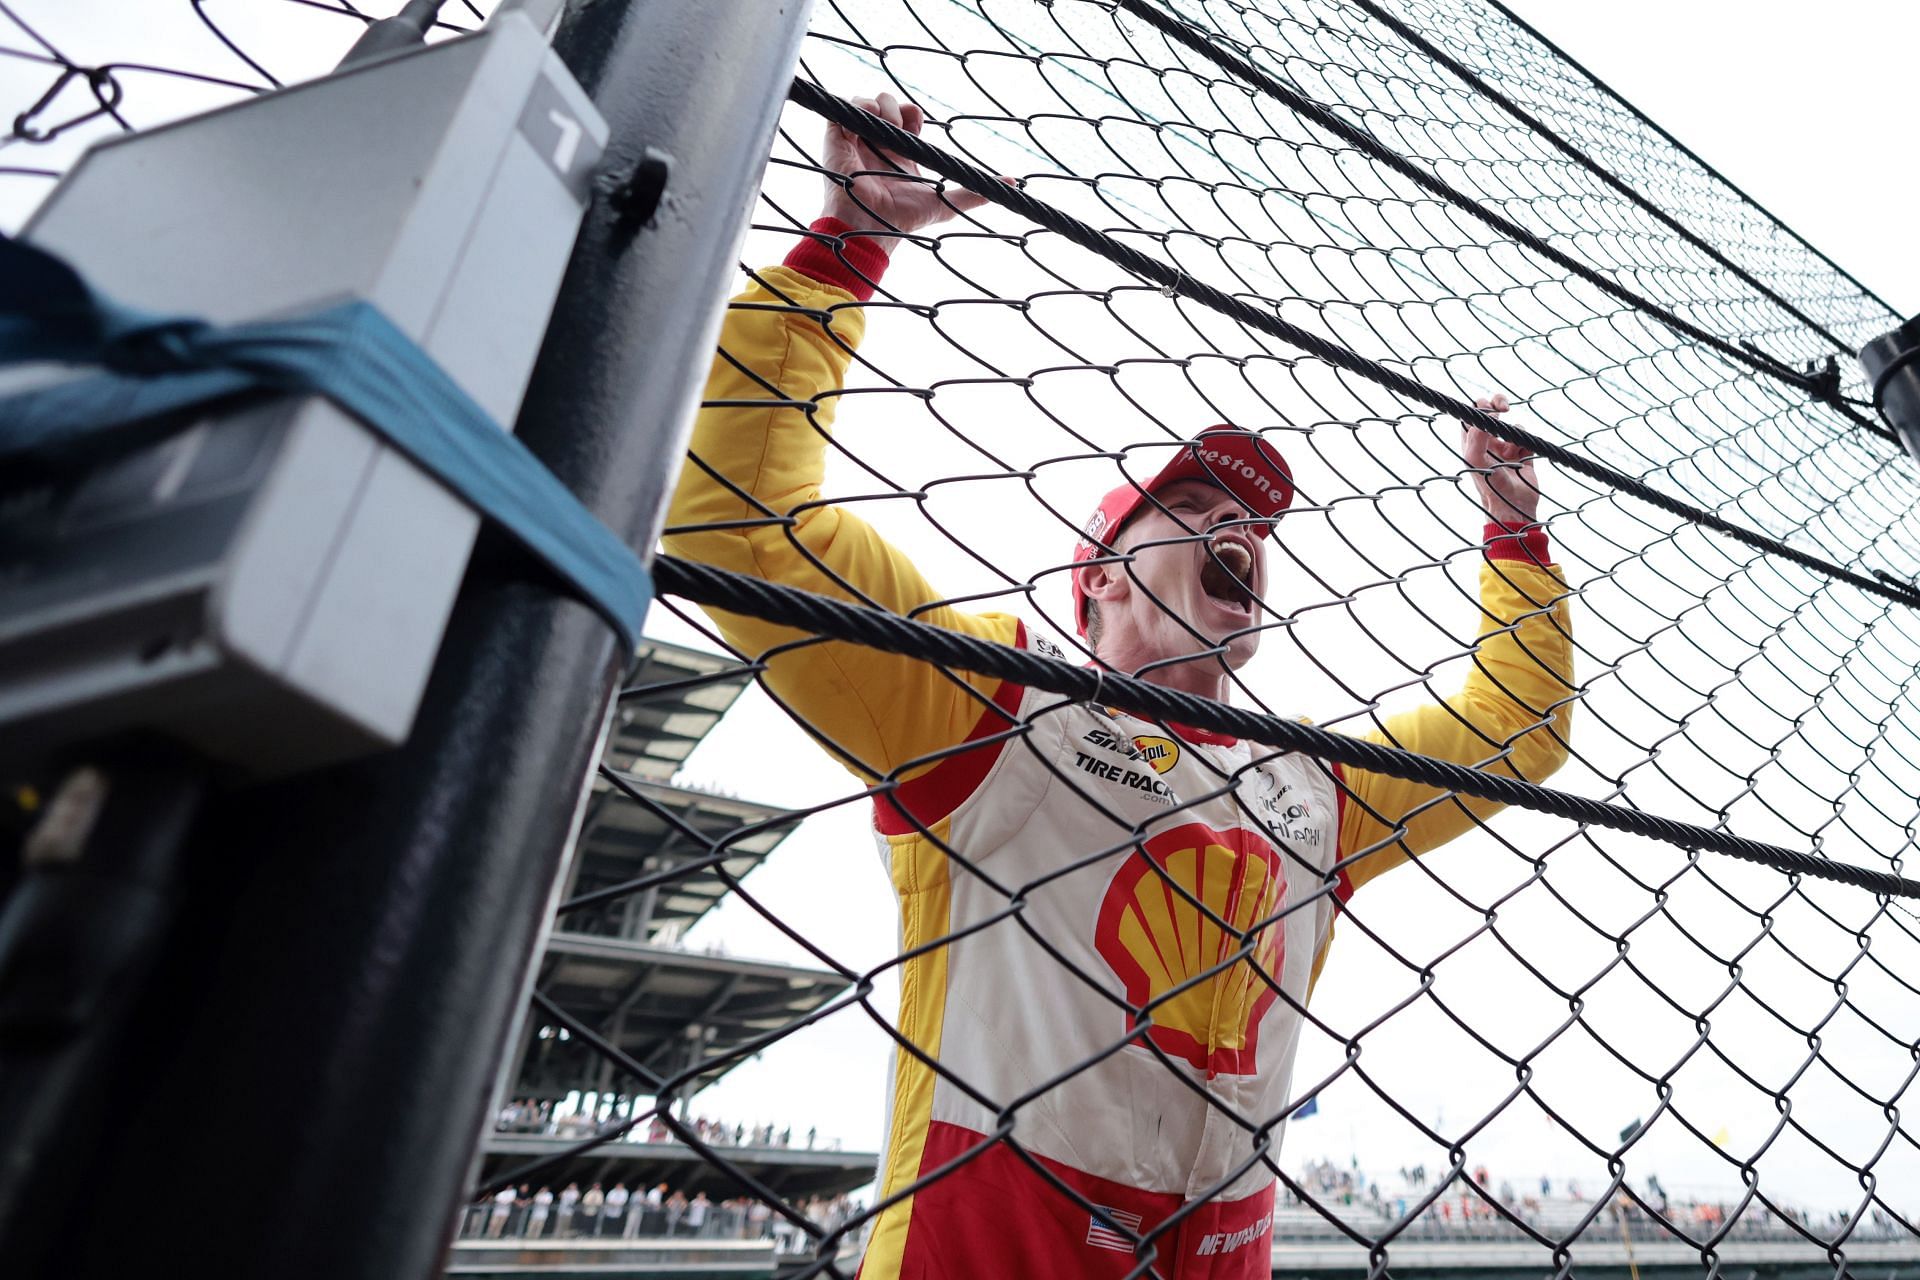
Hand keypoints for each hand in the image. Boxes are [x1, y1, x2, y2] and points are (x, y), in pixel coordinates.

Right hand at [821, 92, 992, 250]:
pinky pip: (841, 108)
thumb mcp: (945, 203)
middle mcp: (876, 143)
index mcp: (898, 153)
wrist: (872, 227)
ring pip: (865, 100)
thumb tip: (1014, 184)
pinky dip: (857, 106)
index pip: (907, 117)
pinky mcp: (836, 139)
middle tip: (899, 131)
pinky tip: (870, 124)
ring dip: (881, 106)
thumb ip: (975, 193)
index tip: (918, 130)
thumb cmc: (903, 219)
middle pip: (887, 102)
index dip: (914, 114)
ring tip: (886, 129)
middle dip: (896, 107)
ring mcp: (855, 140)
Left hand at [1461, 394, 1538, 525]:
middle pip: (1492, 412)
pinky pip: (1528, 439)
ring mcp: (1506, 449)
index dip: (1480, 406)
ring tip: (1512, 454)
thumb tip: (1483, 414)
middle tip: (1505, 408)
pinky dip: (1528, 445)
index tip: (1490, 409)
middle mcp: (1488, 444)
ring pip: (1513, 427)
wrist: (1513, 507)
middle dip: (1499, 405)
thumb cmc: (1489, 486)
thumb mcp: (1476, 460)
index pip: (1472, 415)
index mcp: (1472, 444)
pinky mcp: (1524, 455)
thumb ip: (1476, 437)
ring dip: (1515, 435)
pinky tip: (1524, 459)